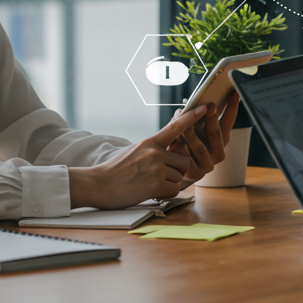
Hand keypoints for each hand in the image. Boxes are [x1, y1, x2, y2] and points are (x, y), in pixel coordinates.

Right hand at [68, 102, 227, 208]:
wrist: (98, 184)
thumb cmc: (116, 170)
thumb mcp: (136, 150)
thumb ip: (155, 148)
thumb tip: (171, 146)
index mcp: (151, 142)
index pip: (175, 127)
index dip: (191, 117)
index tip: (204, 108)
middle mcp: (155, 152)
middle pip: (184, 160)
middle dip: (177, 170)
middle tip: (160, 176)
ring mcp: (156, 168)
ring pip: (180, 176)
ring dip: (170, 183)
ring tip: (151, 184)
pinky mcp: (155, 184)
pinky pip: (174, 190)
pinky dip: (166, 194)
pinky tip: (152, 193)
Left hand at [169, 92, 241, 188]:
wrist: (175, 171)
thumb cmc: (185, 145)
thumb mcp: (192, 130)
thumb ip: (190, 119)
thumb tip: (184, 109)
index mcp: (221, 140)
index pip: (228, 122)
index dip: (232, 107)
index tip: (235, 93)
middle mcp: (218, 152)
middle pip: (216, 134)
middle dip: (212, 119)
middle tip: (209, 106)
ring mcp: (208, 165)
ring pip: (200, 148)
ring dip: (192, 136)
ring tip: (185, 126)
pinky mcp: (195, 174)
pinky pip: (188, 161)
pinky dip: (181, 151)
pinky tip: (175, 144)